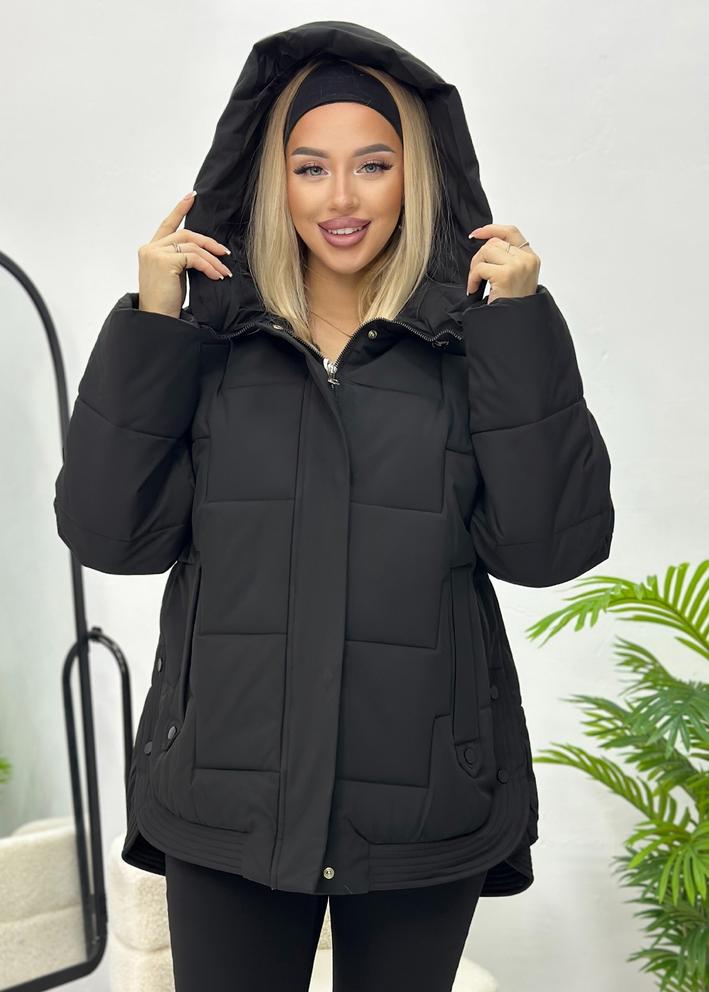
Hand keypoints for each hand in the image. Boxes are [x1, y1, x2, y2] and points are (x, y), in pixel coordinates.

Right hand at [137, 191, 232, 318]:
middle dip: (208, 242)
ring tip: (223, 272)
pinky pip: (194, 258)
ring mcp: (155, 253)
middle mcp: (150, 248)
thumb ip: (181, 259)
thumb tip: (204, 253)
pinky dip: (209, 266)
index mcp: (150, 250)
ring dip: (212, 259)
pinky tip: (216, 276)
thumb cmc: (166, 302)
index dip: (179, 210)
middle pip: (185, 234)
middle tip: (224, 253)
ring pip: (192, 246)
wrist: (158, 320)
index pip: (167, 225)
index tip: (191, 197)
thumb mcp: (174, 276)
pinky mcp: (164, 261)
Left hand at [466, 223, 539, 303]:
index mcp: (531, 258)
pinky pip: (480, 267)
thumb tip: (486, 244)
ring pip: (486, 251)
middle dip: (479, 257)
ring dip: (475, 267)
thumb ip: (507, 259)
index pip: (511, 232)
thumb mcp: (516, 278)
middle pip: (494, 242)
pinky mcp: (506, 275)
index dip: (492, 229)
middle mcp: (527, 259)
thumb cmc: (512, 305)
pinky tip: (474, 290)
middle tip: (476, 275)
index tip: (476, 234)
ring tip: (476, 283)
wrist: (516, 325)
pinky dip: (472, 278)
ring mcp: (518, 266)